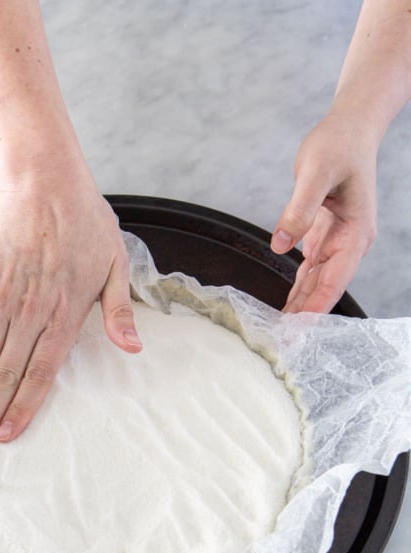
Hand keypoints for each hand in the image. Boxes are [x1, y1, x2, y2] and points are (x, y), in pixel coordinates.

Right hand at [0, 166, 141, 454]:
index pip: (41, 371)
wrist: (45, 180)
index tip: (9, 435)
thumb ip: (120, 311)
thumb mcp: (116, 264)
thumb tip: (134, 349)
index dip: (24, 407)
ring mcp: (2, 298)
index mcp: (65, 313)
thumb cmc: (87, 223)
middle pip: (8, 374)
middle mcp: (31, 312)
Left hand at [271, 112, 377, 312]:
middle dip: (305, 316)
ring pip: (316, 284)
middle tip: (281, 341)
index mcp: (355, 234)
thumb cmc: (338, 144)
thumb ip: (299, 209)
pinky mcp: (323, 236)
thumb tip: (282, 244)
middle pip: (325, 289)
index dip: (315, 307)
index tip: (297, 330)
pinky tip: (284, 307)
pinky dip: (297, 289)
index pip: (334, 281)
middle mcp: (349, 243)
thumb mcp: (315, 172)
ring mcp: (337, 242)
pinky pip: (309, 271)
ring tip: (279, 332)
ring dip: (299, 306)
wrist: (350, 127)